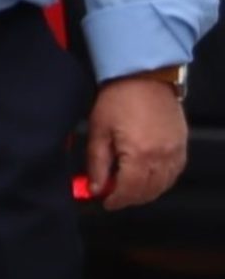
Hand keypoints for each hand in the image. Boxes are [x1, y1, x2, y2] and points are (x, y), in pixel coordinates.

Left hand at [86, 73, 189, 209]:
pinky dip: (161, 181)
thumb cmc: (117, 99)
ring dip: (146, 192)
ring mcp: (175, 152)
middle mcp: (162, 157)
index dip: (116, 200)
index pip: (129, 190)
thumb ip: (97, 162)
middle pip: (148, 191)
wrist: (145, 77)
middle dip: (130, 198)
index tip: (106, 202)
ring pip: (163, 185)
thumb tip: (95, 188)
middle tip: (114, 195)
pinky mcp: (182, 146)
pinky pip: (174, 173)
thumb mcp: (98, 129)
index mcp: (139, 154)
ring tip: (128, 188)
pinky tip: (148, 178)